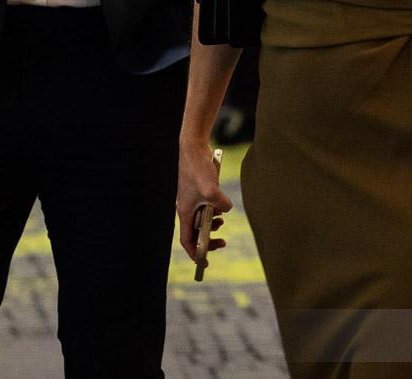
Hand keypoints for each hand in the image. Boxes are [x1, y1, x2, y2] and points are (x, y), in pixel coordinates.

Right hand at [175, 140, 231, 262]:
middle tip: (222, 243)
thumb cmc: (198, 169)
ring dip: (212, 224)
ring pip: (202, 219)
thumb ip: (221, 204)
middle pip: (195, 232)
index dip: (195, 253)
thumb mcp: (211, 190)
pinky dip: (215, 209)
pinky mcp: (199, 190)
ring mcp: (193, 198)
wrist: (193, 148)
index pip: (187, 240)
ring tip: (222, 222)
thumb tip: (226, 209)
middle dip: (208, 240)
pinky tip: (222, 205)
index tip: (205, 263)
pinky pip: (207, 206)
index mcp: (185, 212)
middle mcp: (187, 207)